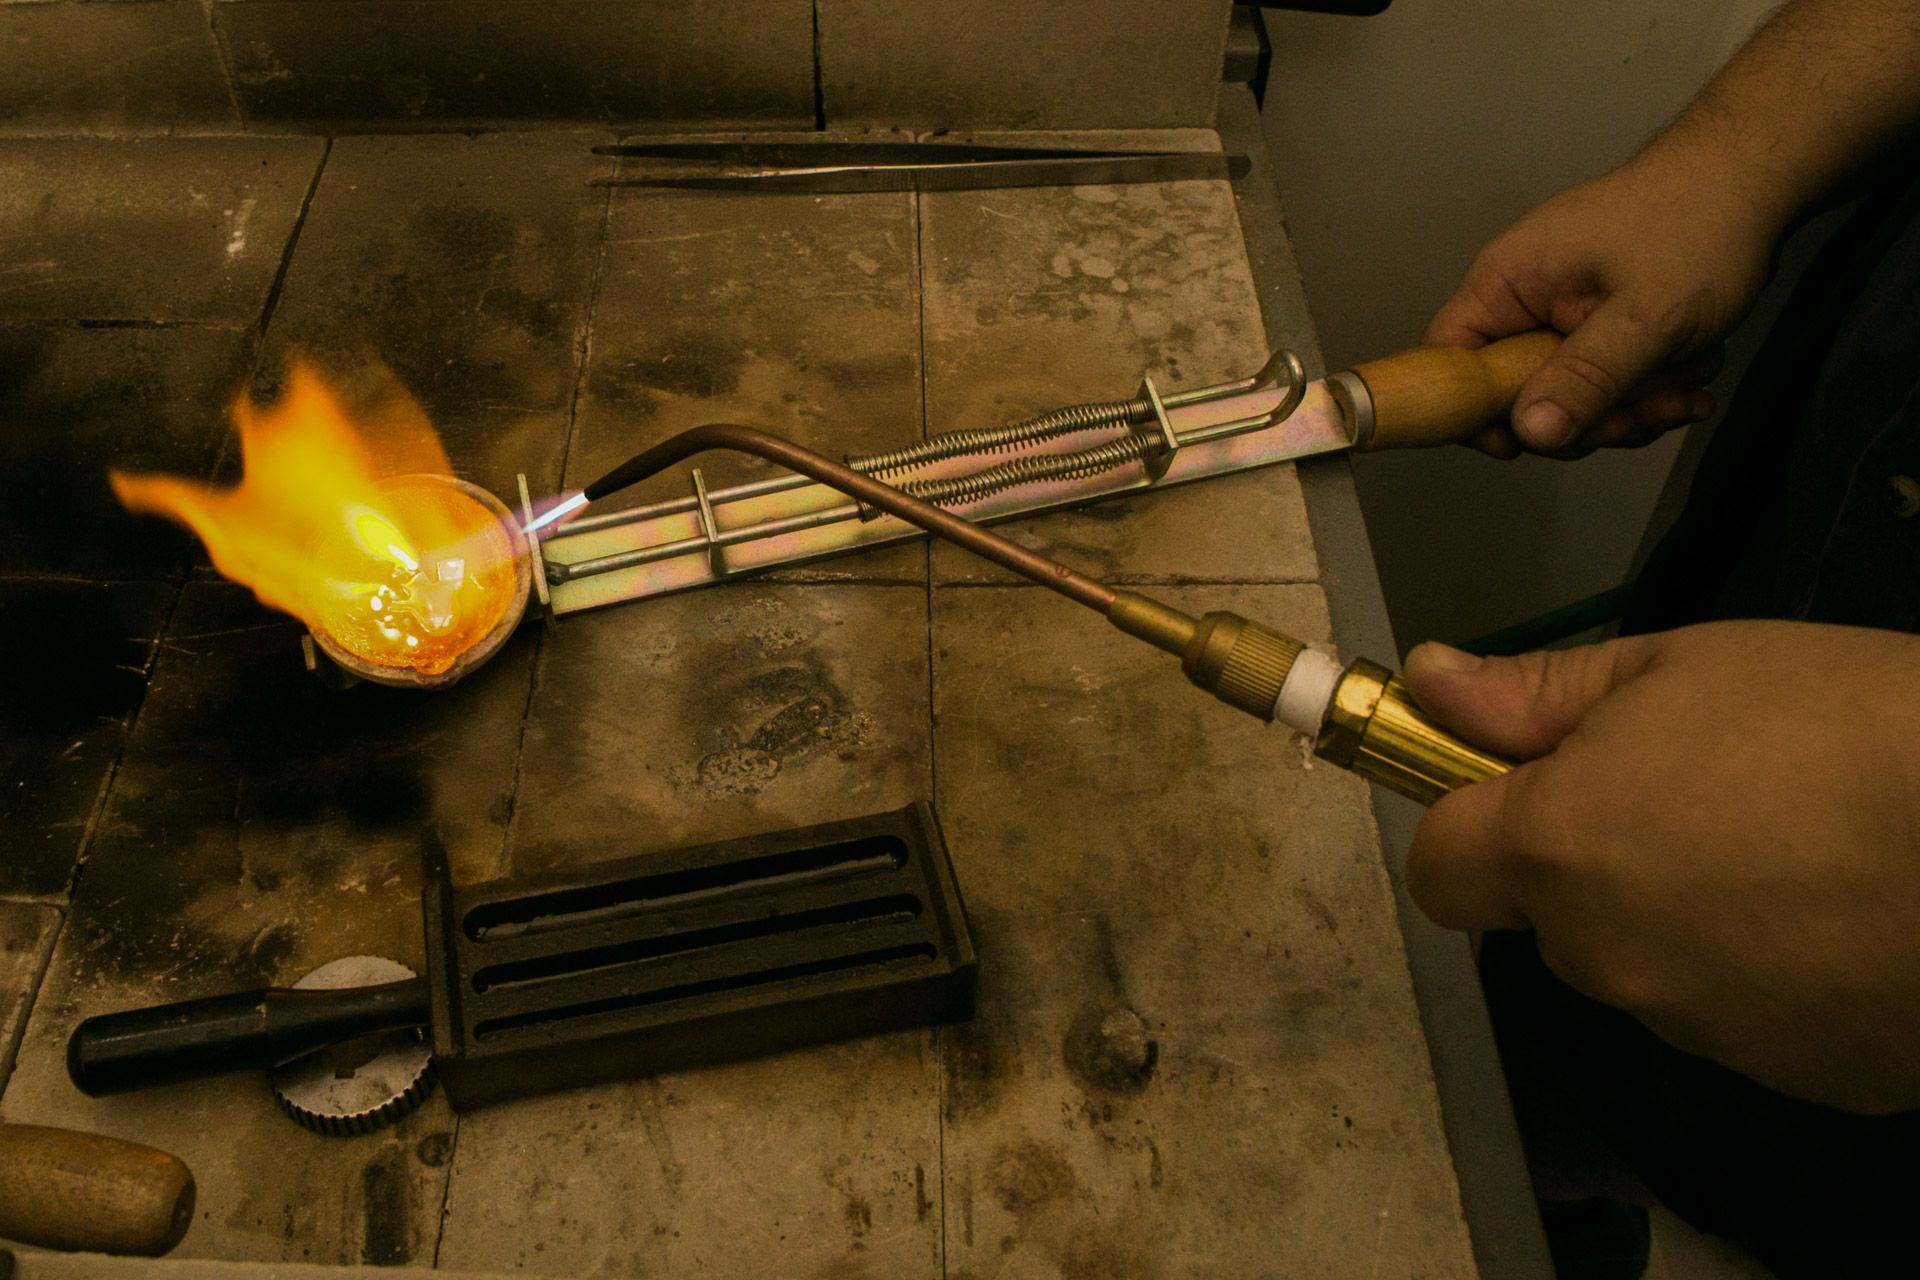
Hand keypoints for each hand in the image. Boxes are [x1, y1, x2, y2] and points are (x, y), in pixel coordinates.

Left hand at [1401, 622, 1919, 1113]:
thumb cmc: (1845, 726)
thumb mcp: (1680, 667)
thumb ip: (1537, 692)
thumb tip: (1430, 681)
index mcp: (1556, 849)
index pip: (1441, 867)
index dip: (1471, 822)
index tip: (1528, 784)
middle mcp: (1603, 954)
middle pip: (1551, 915)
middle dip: (1595, 861)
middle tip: (1697, 792)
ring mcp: (1694, 1025)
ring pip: (1646, 964)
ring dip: (1683, 915)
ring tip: (1792, 848)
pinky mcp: (1789, 1074)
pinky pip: (1740, 1013)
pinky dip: (1767, 972)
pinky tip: (1839, 913)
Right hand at [1427, 148, 1779, 457]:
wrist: (1749, 181)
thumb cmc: (1697, 223)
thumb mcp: (1645, 314)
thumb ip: (1585, 377)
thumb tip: (1529, 433)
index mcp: (1506, 282)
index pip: (1448, 362)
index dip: (1471, 411)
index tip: (1523, 444)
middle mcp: (1521, 301)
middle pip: (1514, 397)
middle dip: (1584, 418)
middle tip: (1642, 411)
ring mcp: (1557, 317)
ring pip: (1566, 401)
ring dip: (1628, 408)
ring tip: (1684, 377)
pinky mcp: (1592, 329)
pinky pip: (1600, 388)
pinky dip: (1645, 394)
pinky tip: (1687, 378)